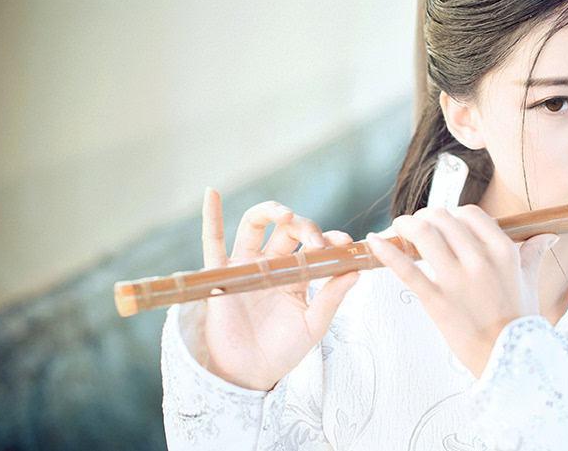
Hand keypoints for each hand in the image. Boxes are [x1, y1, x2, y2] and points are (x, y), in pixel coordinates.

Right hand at [200, 188, 359, 390]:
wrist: (250, 373)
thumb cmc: (283, 350)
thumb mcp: (314, 324)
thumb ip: (332, 297)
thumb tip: (356, 269)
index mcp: (297, 274)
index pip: (315, 245)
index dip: (331, 239)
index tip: (346, 243)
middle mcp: (272, 264)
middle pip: (288, 230)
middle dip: (305, 226)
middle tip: (316, 240)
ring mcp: (247, 265)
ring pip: (255, 225)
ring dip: (270, 211)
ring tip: (285, 214)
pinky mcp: (222, 274)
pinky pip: (211, 241)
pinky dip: (211, 215)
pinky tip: (212, 193)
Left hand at [365, 205, 557, 377]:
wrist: (509, 361)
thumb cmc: (520, 322)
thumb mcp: (530, 282)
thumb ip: (532, 253)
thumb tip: (546, 235)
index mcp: (503, 252)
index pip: (470, 213)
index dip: (453, 214)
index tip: (445, 222)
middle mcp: (479, 260)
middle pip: (442, 219)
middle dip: (426, 217)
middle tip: (418, 225)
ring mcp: (456, 280)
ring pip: (423, 234)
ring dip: (406, 225)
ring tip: (399, 228)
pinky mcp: (436, 300)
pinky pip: (406, 269)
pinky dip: (386, 252)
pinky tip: (373, 241)